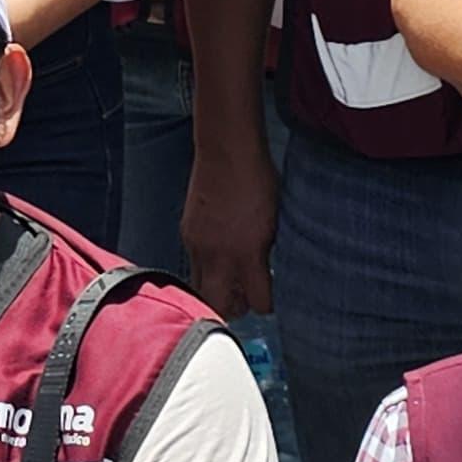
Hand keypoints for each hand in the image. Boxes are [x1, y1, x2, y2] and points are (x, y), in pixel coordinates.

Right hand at [180, 134, 279, 318]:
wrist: (226, 152)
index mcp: (247, 254)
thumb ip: (266, 253)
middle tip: (245, 301)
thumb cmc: (258, 180)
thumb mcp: (275, 222)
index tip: (271, 299)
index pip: (259, 303)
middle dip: (233, 309)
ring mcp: (197, 246)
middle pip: (220, 306)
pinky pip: (193, 264)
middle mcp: (219, 256)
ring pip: (201, 288)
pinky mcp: (186, 233)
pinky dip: (206, 267)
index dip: (268, 305)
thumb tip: (265, 272)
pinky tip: (218, 254)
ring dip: (215, 290)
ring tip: (230, 281)